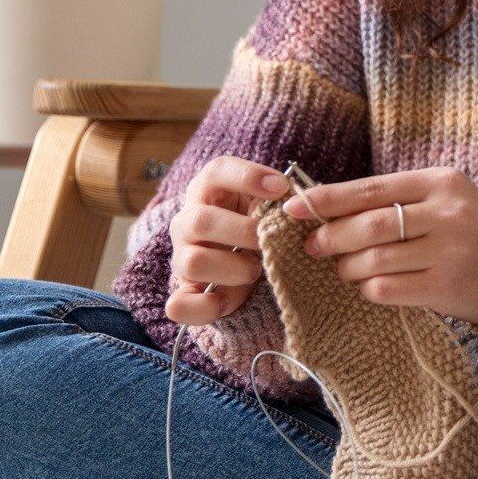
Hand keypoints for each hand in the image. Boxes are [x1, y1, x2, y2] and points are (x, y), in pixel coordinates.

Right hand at [163, 155, 292, 326]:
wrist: (246, 263)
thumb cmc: (261, 225)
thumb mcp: (270, 207)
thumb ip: (281, 203)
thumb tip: (298, 203)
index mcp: (209, 191)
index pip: (217, 171)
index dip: (248, 177)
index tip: (281, 188)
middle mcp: (188, 221)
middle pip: (200, 221)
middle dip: (243, 233)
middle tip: (267, 241)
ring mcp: (182, 257)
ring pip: (193, 262)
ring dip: (231, 268)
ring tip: (255, 270)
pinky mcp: (184, 292)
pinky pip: (179, 305)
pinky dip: (205, 307)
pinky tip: (228, 301)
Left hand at [283, 167, 477, 324]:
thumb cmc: (463, 229)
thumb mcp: (437, 200)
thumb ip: (391, 200)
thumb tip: (322, 208)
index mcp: (440, 182)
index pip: (371, 188)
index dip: (327, 199)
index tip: (294, 208)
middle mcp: (448, 213)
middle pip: (369, 225)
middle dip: (331, 238)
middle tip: (315, 247)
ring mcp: (450, 251)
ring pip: (374, 259)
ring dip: (347, 267)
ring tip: (344, 270)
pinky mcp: (447, 286)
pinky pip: (387, 289)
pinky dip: (368, 289)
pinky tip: (369, 286)